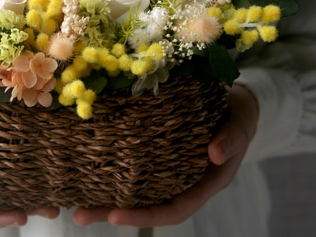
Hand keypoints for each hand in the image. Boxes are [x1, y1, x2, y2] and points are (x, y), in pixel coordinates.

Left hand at [73, 83, 258, 226]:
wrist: (232, 99)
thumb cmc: (239, 114)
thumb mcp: (241, 123)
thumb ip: (233, 138)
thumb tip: (215, 154)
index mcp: (202, 183)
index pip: (173, 209)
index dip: (146, 216)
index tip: (115, 215)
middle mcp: (180, 180)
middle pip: (146, 204)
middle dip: (112, 212)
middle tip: (79, 215)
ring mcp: (165, 166)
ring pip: (133, 187)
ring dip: (103, 195)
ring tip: (73, 201)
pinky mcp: (154, 149)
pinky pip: (131, 163)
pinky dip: (109, 167)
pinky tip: (85, 166)